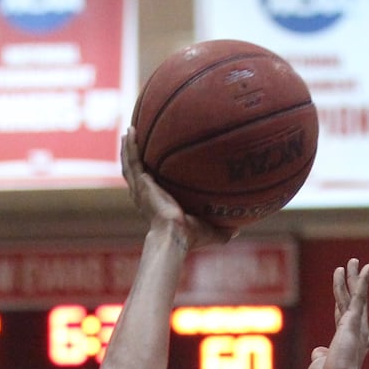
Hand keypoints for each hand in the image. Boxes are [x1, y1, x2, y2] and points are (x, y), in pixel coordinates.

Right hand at [121, 128, 233, 249]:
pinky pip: (133, 161)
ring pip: (131, 164)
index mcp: (159, 204)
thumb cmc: (191, 237)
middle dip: (137, 157)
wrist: (176, 235)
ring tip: (130, 131)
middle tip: (138, 140)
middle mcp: (147, 196)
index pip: (153, 187)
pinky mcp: (140, 184)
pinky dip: (130, 147)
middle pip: (138, 172)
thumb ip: (223, 230)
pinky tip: (131, 131)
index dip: (152, 176)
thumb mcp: (211, 231)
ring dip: (129, 148)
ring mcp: (141, 189)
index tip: (155, 163)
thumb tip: (238, 230)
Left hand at [306, 258, 368, 368]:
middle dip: (350, 284)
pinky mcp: (354, 320)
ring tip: (354, 260)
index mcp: (346, 343)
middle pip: (350, 302)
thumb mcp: (319, 367)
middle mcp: (354, 333)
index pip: (342, 318)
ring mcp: (355, 326)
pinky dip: (363, 280)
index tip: (341, 294)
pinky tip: (367, 267)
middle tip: (352, 267)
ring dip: (353, 277)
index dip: (341, 305)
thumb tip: (318, 351)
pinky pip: (359, 295)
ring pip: (353, 295)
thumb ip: (319, 357)